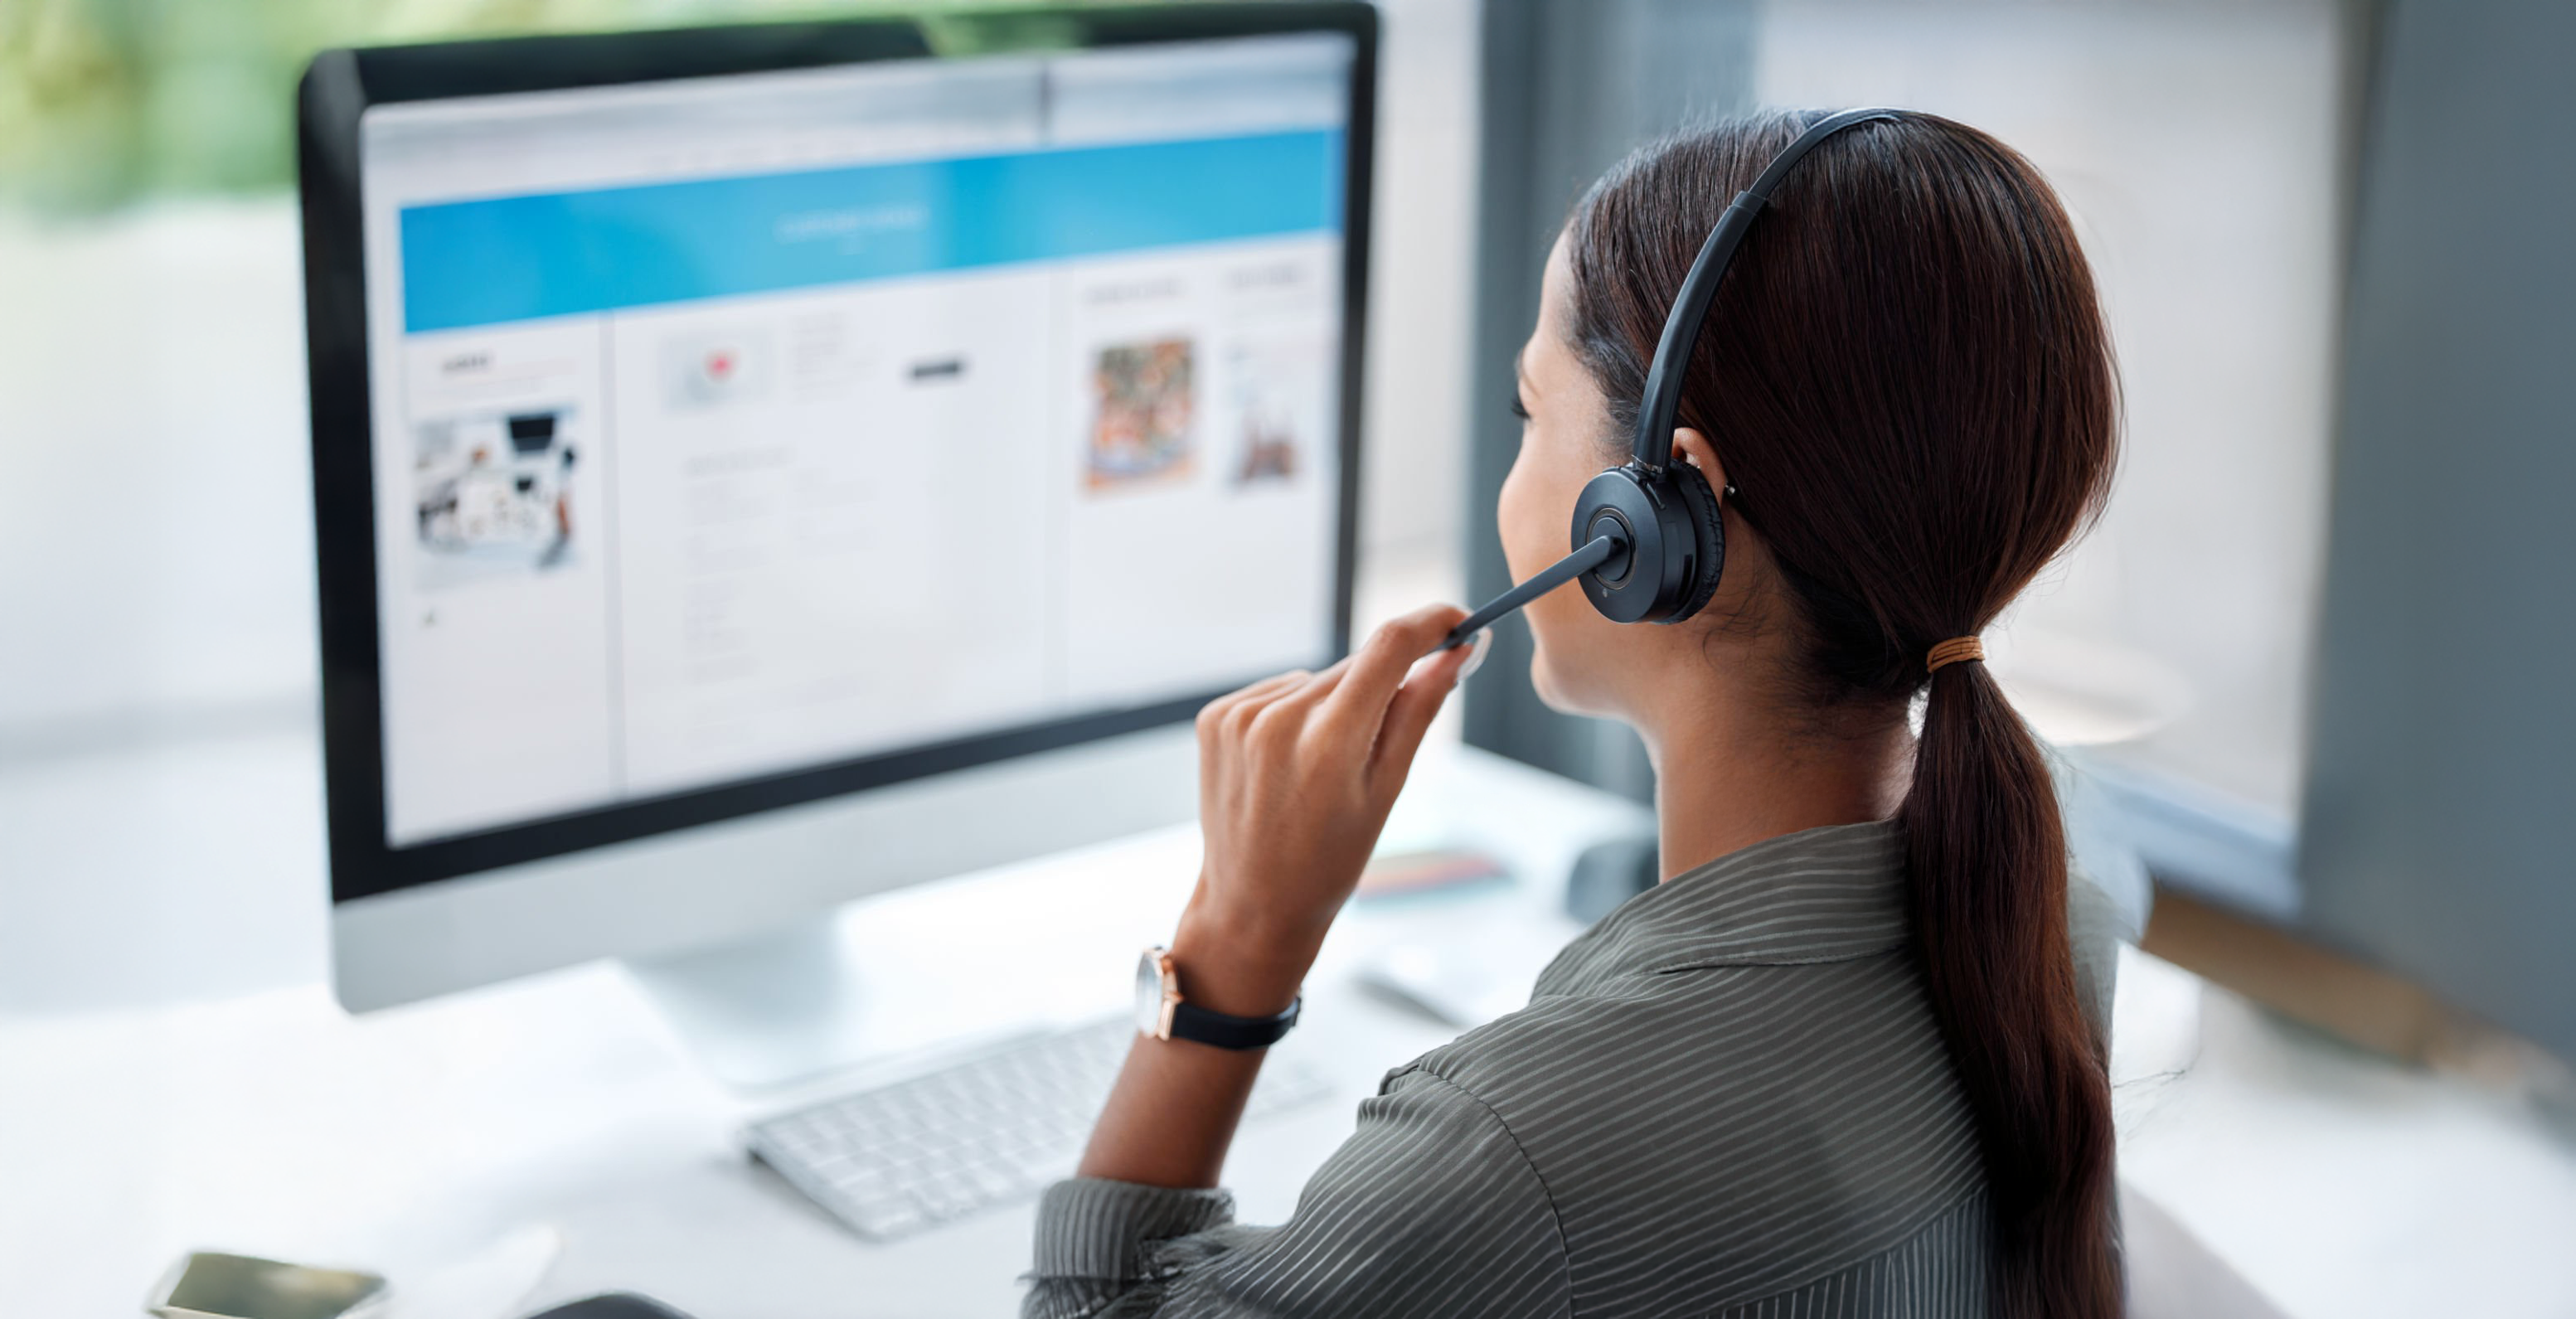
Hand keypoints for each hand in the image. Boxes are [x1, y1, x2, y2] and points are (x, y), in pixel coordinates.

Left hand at [1172, 604, 1476, 1015]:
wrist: (1252, 904)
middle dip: (1383, 686)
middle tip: (1378, 745)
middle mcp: (1278, 720)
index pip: (1389, 647)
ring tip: (1322, 770)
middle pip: (1355, 667)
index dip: (1431, 623)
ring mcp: (1239, 717)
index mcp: (1328, 744)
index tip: (1459, 621)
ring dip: (1335, 705)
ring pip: (1318, 680)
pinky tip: (1289, 763)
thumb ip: (1419, 712)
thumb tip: (1456, 652)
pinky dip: (1295, 714)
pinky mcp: (1215, 717)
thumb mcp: (1387, 791)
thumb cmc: (1330, 860)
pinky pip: (1279, 692)